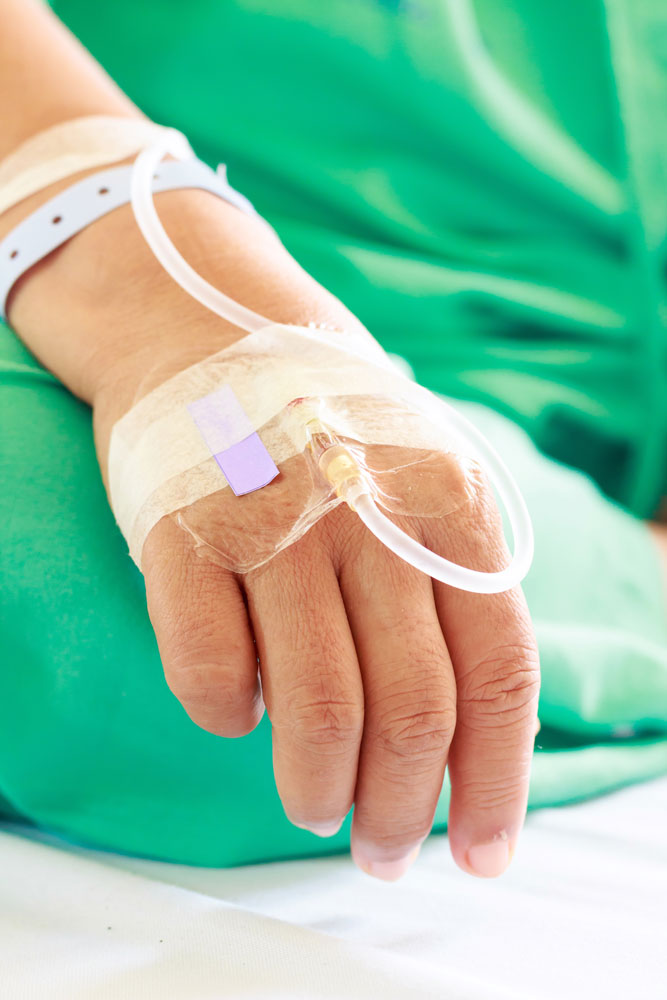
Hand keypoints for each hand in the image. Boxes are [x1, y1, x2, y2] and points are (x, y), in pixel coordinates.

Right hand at [6, 180, 539, 880]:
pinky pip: (212, 676)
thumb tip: (459, 737)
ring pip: (317, 712)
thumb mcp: (418, 476)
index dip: (497, 783)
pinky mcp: (182, 535)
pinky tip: (238, 715)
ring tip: (314, 807)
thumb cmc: (323, 428)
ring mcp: (273, 522)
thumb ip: (449, 585)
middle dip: (402, 808)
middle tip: (384, 849)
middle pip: (413, 710)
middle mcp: (368, 514)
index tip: (480, 853)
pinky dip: (228, 720)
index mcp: (446, 503)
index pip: (498, 674)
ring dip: (319, 789)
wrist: (205, 331)